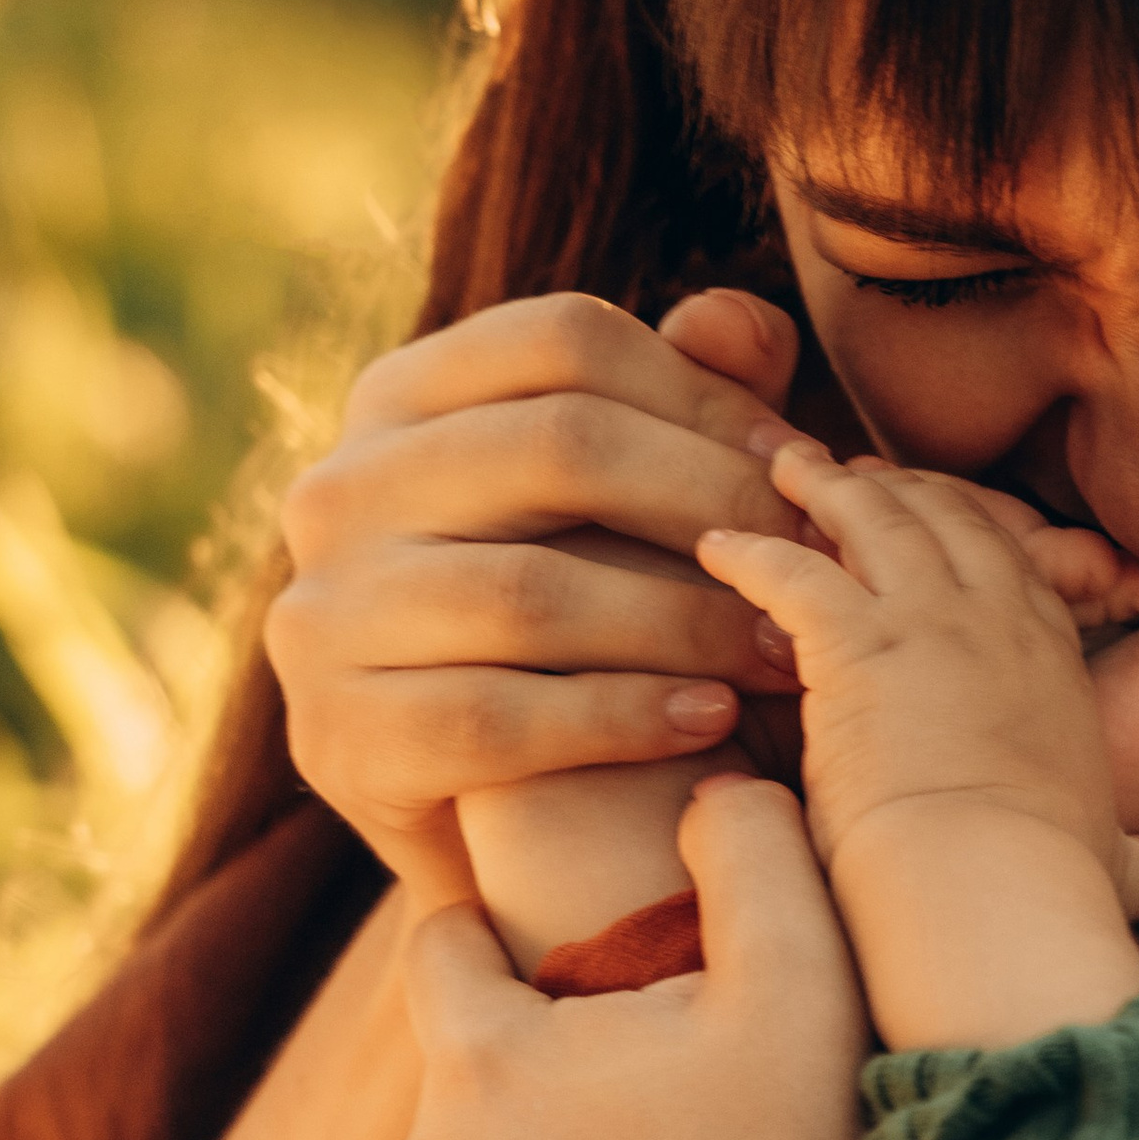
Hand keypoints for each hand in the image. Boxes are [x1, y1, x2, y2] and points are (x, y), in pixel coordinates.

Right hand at [268, 289, 813, 910]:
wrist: (487, 819)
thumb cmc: (585, 623)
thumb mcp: (625, 502)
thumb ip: (688, 399)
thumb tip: (740, 320)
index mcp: (401, 397)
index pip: (564, 341)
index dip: (703, 394)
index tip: (802, 467)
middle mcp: (339, 489)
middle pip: (557, 447)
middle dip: (713, 504)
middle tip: (816, 561)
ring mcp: (321, 614)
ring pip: (531, 592)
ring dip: (686, 623)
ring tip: (787, 655)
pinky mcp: (336, 738)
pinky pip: (497, 718)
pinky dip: (622, 717)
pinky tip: (712, 721)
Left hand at [698, 452, 1138, 1045]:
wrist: (991, 888)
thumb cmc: (1044, 885)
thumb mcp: (1110, 857)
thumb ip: (1130, 854)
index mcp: (1053, 658)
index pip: (1007, 560)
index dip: (962, 526)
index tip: (927, 513)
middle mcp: (997, 619)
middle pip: (942, 517)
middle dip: (895, 485)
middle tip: (849, 472)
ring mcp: (928, 621)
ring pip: (871, 519)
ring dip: (824, 488)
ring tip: (784, 466)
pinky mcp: (857, 644)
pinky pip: (791, 573)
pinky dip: (750, 554)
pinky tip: (715, 549)